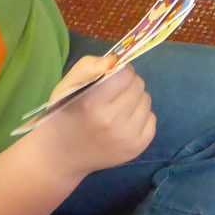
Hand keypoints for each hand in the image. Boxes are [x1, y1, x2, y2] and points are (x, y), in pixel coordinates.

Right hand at [32, 59, 154, 176]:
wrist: (62, 154)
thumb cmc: (65, 113)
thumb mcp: (68, 84)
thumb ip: (90, 66)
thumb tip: (116, 60)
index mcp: (92, 103)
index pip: (125, 74)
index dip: (119, 71)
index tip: (111, 76)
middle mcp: (111, 121)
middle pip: (138, 86)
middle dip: (128, 84)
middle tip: (114, 93)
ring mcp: (126, 137)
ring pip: (147, 100)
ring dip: (135, 99)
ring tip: (117, 107)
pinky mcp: (137, 148)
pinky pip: (152, 119)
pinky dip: (140, 116)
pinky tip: (124, 121)